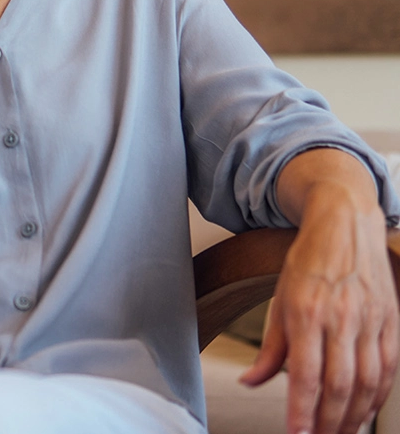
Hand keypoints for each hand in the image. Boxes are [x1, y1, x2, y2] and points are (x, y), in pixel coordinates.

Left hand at [241, 159, 398, 433]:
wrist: (345, 221)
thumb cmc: (310, 259)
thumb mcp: (280, 297)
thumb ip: (270, 346)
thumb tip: (250, 381)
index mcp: (307, 309)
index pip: (306, 374)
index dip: (302, 411)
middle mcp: (341, 316)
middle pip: (339, 385)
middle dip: (329, 423)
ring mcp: (370, 318)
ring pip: (367, 383)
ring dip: (354, 418)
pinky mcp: (390, 319)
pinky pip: (388, 369)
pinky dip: (377, 398)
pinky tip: (364, 411)